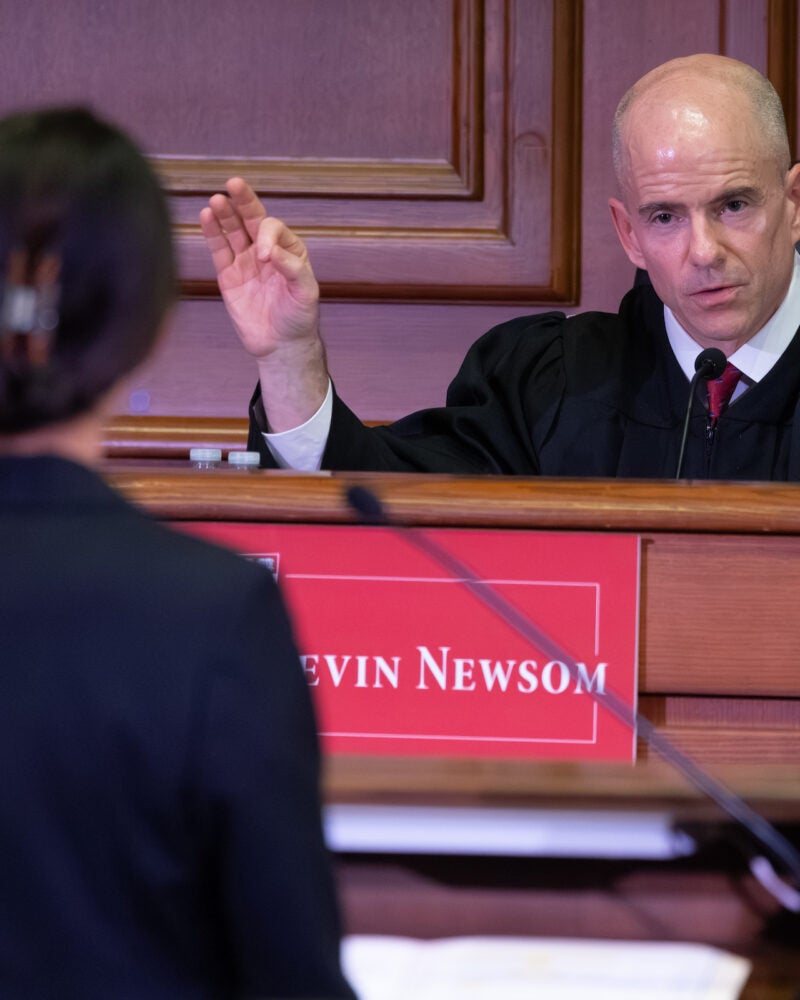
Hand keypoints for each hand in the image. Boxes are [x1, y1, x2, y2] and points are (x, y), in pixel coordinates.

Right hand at [200, 178, 319, 359]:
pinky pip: (218, 250)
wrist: (281, 345)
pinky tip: (206, 216)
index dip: (266, 236)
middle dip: (243, 201)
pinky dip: (212, 233)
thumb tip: (269, 251)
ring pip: (232, 231)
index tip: (264, 257)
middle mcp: (266, 251)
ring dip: (224, 214)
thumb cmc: (299, 318)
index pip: (272, 228)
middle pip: (251, 219)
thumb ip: (292, 269)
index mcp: (289, 250)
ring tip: (216, 200)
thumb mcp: (305, 293)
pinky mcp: (228, 275)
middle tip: (234, 183)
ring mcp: (245, 261)